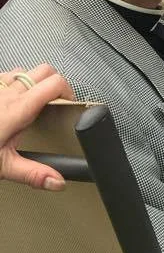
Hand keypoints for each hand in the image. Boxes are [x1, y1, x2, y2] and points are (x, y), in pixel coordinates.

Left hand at [0, 65, 75, 190]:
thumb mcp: (3, 166)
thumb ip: (32, 174)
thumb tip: (57, 181)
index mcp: (18, 109)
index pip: (56, 84)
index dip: (68, 91)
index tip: (68, 105)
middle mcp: (7, 92)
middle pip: (45, 71)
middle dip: (54, 83)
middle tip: (53, 102)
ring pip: (24, 71)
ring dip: (32, 82)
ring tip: (30, 102)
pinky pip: (5, 75)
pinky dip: (13, 83)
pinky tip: (8, 100)